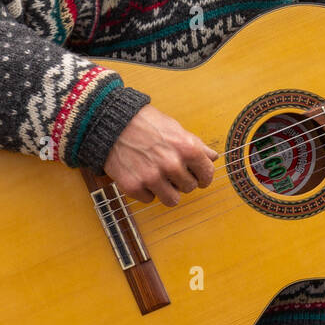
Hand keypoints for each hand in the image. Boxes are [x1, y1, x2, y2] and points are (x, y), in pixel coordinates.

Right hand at [103, 104, 217, 205]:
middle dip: (182, 181)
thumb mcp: (176, 129)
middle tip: (172, 172)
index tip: (199, 178)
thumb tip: (213, 157)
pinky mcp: (133, 186)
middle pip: (189, 188)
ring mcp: (151, 177)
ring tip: (159, 178)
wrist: (111, 124)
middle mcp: (171, 164)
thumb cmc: (146, 124)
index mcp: (187, 149)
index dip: (204, 177)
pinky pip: (149, 200)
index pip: (207, 175)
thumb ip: (196, 145)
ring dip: (167, 191)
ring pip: (172, 200)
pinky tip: (141, 176)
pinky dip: (146, 191)